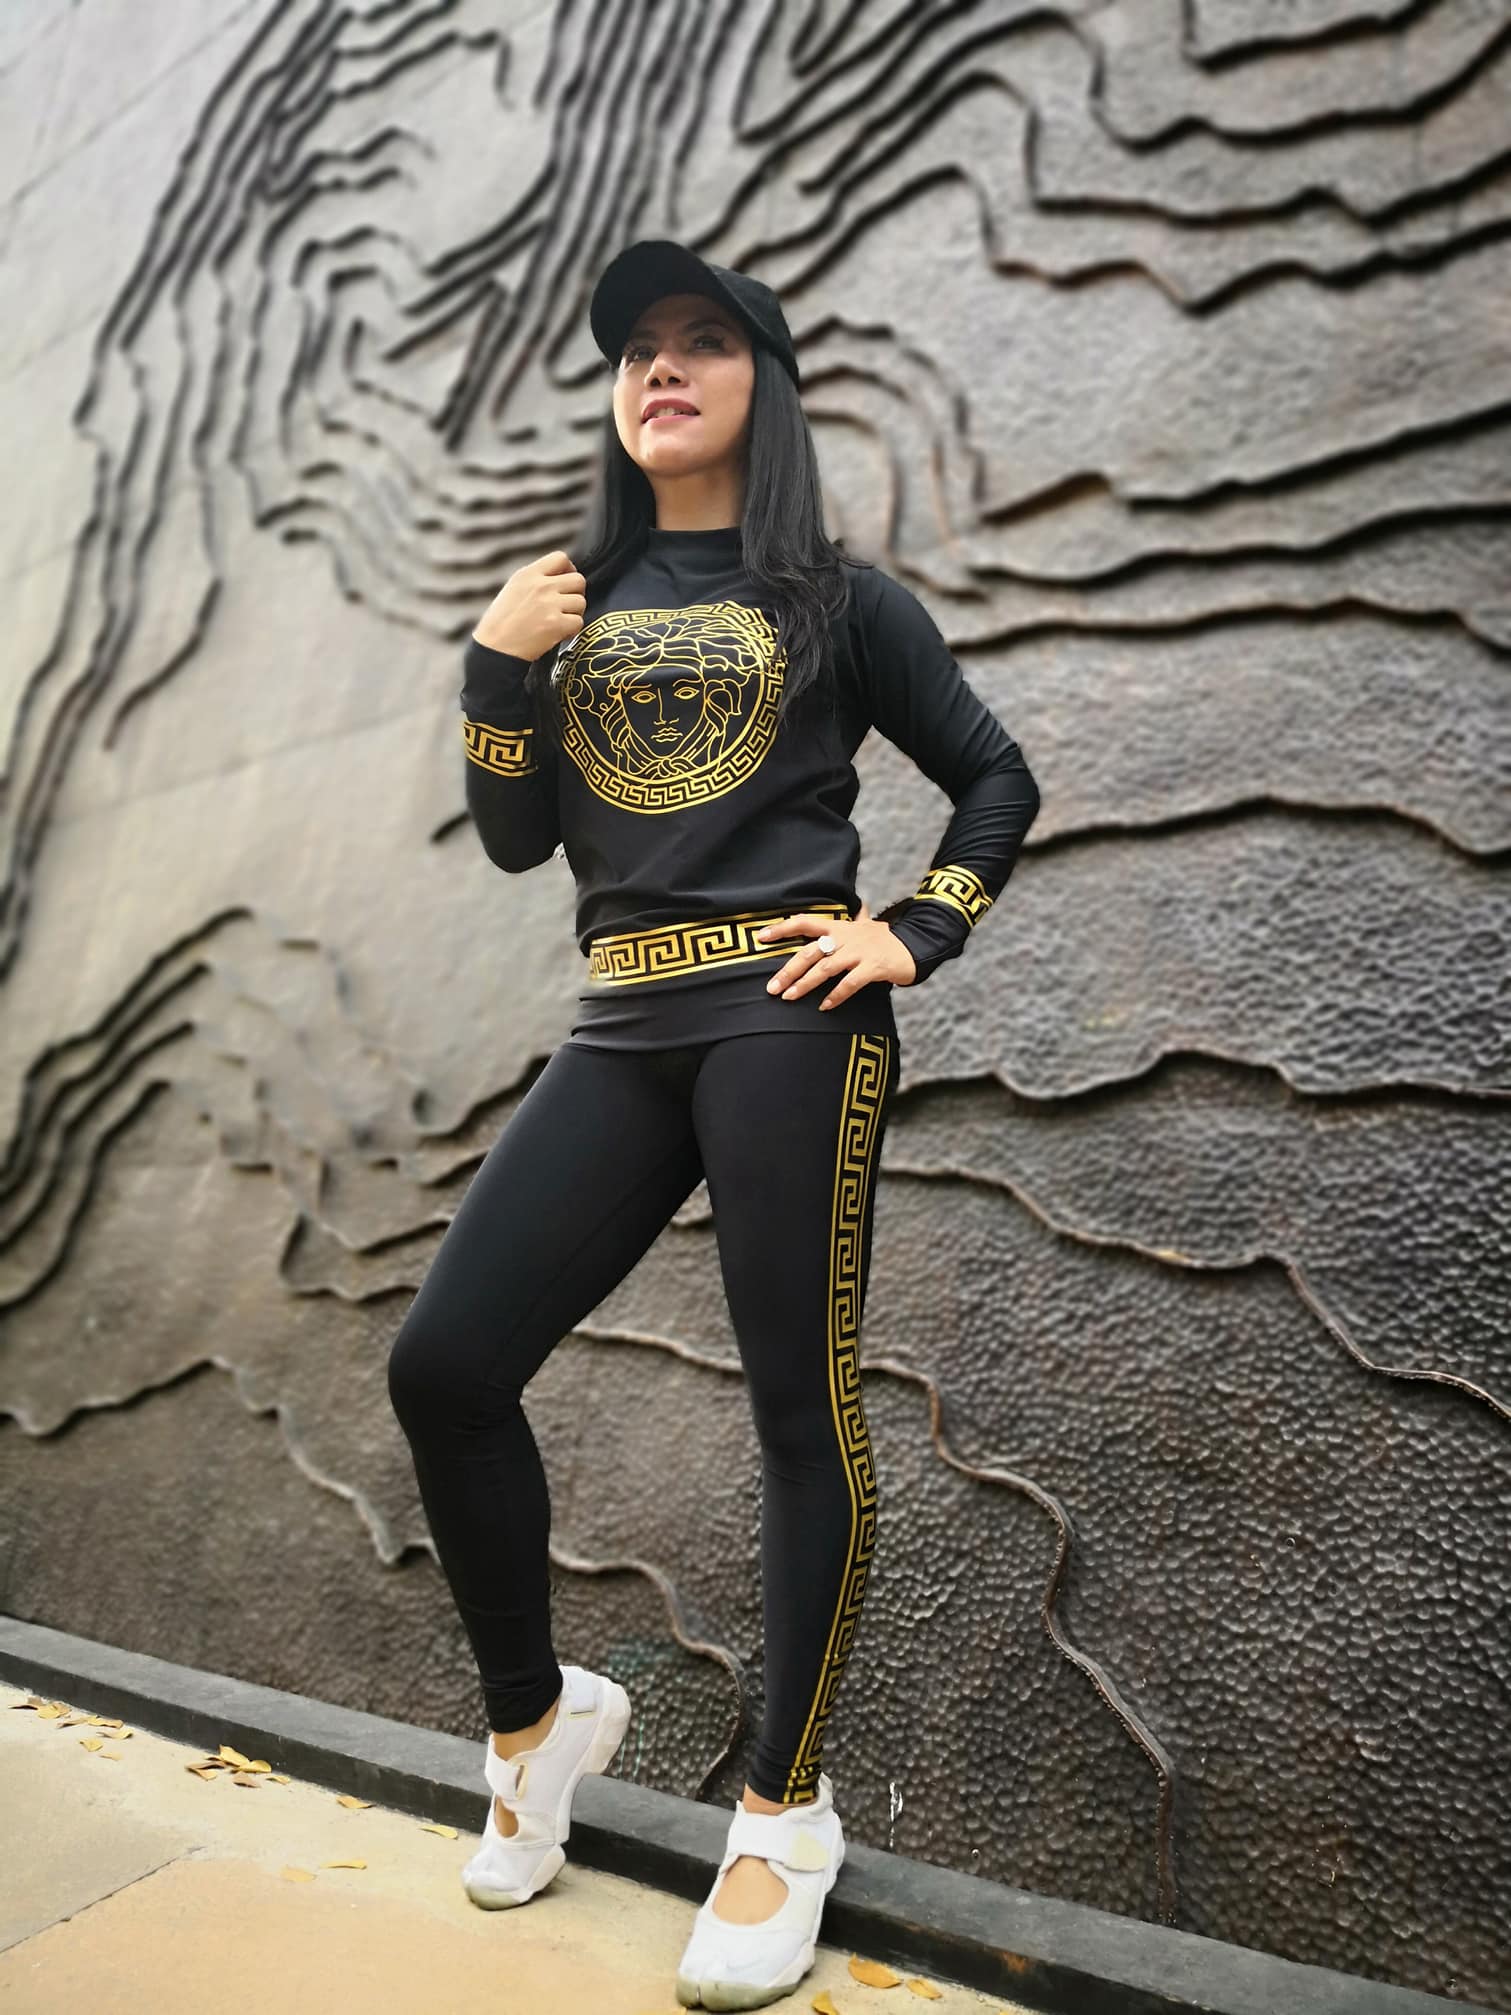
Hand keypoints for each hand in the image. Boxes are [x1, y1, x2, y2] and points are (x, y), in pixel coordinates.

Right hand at [472, 550, 586, 659]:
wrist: (495, 649)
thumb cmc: (501, 622)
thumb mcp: (513, 589)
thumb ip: (536, 580)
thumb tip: (561, 578)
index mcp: (528, 574)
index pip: (561, 558)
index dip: (569, 570)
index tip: (564, 584)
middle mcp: (541, 586)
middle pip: (578, 580)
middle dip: (576, 593)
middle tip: (566, 606)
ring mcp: (550, 605)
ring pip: (581, 602)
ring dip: (574, 613)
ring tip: (560, 621)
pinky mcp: (556, 624)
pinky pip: (579, 622)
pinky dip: (572, 630)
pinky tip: (560, 634)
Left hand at [756, 901, 916, 1006]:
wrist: (917, 945)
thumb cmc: (887, 939)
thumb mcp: (867, 926)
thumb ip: (856, 919)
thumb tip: (858, 907)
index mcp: (840, 927)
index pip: (805, 922)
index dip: (782, 928)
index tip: (760, 937)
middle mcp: (846, 937)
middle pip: (810, 952)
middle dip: (788, 970)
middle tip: (771, 987)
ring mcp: (860, 952)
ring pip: (825, 967)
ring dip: (805, 984)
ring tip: (789, 997)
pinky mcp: (874, 967)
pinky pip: (850, 983)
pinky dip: (836, 995)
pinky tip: (824, 1007)